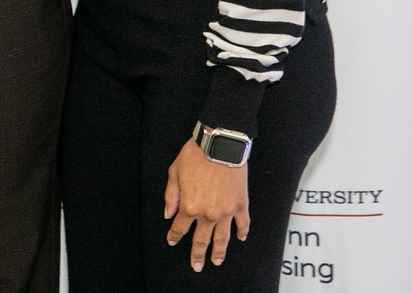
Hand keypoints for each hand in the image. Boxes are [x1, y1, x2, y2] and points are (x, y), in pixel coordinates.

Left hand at [164, 138, 249, 270]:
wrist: (219, 145)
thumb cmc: (195, 155)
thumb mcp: (174, 173)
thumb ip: (171, 196)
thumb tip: (168, 214)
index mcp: (189, 207)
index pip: (179, 228)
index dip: (174, 236)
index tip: (172, 241)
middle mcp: (208, 214)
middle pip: (201, 240)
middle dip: (197, 254)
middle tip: (196, 266)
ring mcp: (226, 212)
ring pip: (222, 238)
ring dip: (219, 251)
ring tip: (217, 261)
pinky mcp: (240, 205)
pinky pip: (243, 224)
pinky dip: (242, 233)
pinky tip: (241, 239)